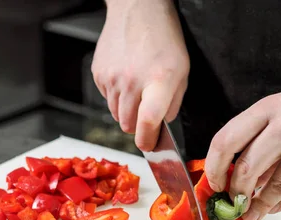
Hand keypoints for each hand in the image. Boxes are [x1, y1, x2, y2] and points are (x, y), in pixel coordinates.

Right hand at [91, 0, 189, 150]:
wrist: (137, 9)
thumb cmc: (163, 38)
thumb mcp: (182, 71)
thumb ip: (173, 103)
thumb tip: (160, 126)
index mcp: (159, 80)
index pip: (148, 122)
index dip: (148, 140)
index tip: (150, 145)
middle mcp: (132, 81)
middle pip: (128, 125)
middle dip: (138, 125)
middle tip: (147, 112)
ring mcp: (112, 77)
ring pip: (116, 114)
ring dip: (126, 111)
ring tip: (137, 90)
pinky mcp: (98, 74)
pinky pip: (106, 98)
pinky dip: (115, 96)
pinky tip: (125, 78)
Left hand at [204, 61, 280, 219]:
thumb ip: (259, 138)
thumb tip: (236, 174)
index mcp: (268, 108)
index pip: (226, 141)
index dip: (214, 168)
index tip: (213, 183)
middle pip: (246, 168)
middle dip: (235, 192)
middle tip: (232, 202)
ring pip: (274, 187)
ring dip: (259, 205)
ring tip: (251, 213)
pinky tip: (274, 206)